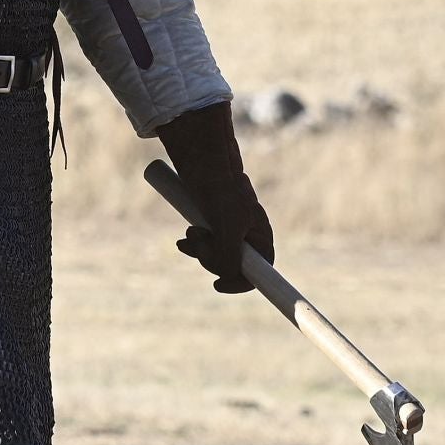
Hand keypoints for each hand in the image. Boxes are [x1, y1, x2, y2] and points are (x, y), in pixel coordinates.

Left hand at [157, 102, 273, 293]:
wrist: (203, 159)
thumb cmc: (220, 190)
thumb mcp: (226, 227)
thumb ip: (229, 255)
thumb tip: (227, 275)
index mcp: (261, 236)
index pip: (259, 273)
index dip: (239, 283)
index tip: (216, 285)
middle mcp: (248, 234)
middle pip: (231, 265)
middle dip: (209, 258)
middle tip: (196, 240)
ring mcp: (232, 228)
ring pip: (215, 254)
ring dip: (199, 248)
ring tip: (189, 231)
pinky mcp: (216, 222)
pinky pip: (206, 243)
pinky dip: (194, 242)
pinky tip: (183, 238)